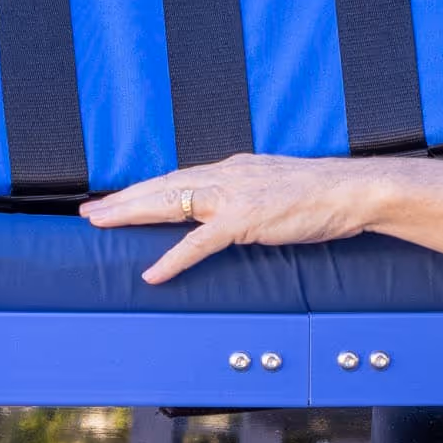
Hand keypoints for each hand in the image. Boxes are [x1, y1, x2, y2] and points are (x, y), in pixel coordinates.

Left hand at [82, 153, 400, 284]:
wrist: (354, 190)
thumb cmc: (322, 194)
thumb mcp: (276, 187)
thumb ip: (249, 195)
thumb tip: (230, 211)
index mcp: (233, 169)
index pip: (177, 177)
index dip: (143, 189)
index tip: (115, 198)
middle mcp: (227, 175)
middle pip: (163, 185)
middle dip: (123, 199)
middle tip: (89, 212)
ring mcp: (235, 196)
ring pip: (171, 203)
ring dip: (132, 214)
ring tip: (101, 224)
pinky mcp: (247, 220)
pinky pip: (201, 242)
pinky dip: (174, 258)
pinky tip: (152, 272)